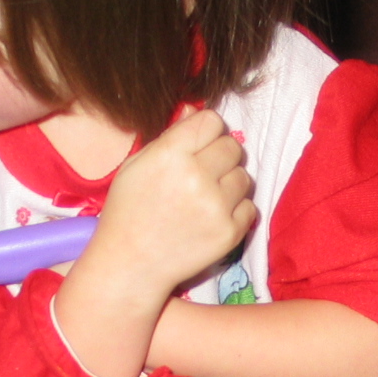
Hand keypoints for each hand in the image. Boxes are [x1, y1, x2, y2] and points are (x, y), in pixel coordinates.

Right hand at [78, 109, 254, 308]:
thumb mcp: (136, 166)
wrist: (131, 265)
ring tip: (206, 198)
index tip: (198, 145)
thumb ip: (170, 137)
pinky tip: (211, 218)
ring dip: (229, 183)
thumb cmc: (128, 213)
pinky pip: (249, 207)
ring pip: (244, 176)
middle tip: (203, 174)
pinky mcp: (230, 232)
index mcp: (170, 154)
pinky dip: (234, 211)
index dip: (206, 132)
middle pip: (232, 146)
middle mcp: (197, 177)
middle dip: (220, 156)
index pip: (211, 121)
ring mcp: (216, 206)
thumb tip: (196, 111)